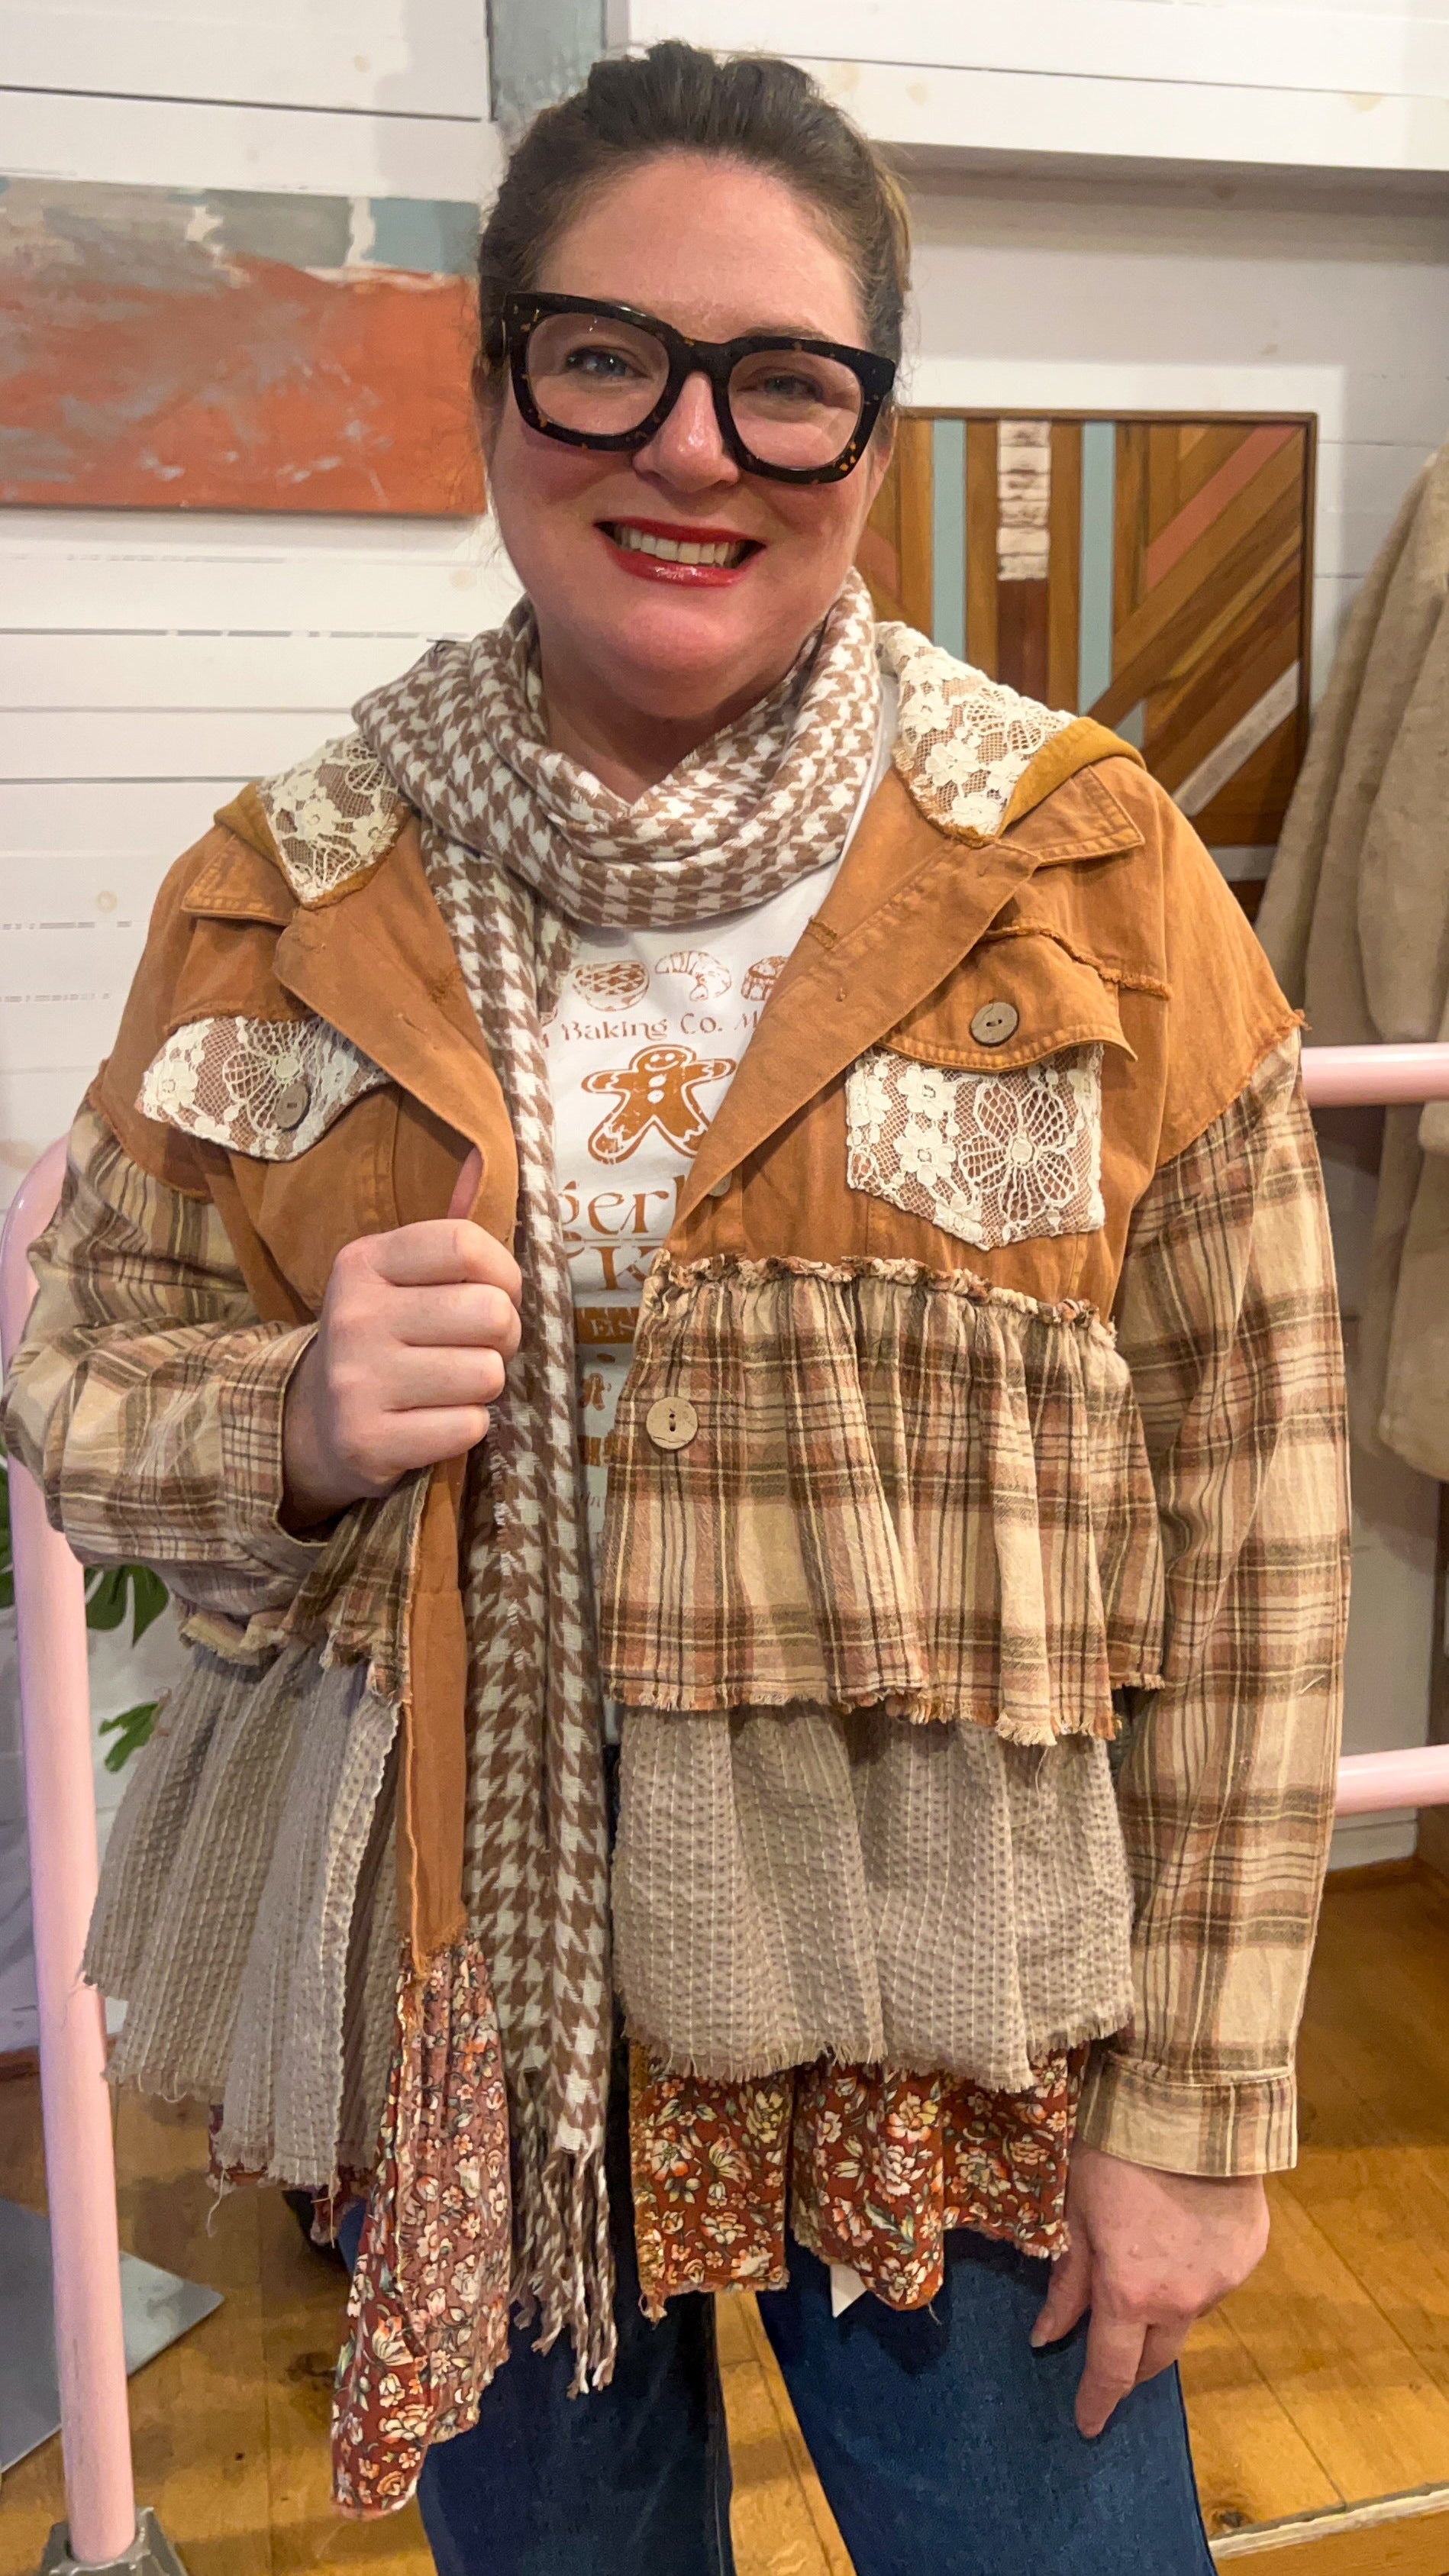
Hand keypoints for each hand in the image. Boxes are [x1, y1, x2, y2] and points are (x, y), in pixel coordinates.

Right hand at [282, 1149, 520, 1525]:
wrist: (313, 1425)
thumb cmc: (383, 1341)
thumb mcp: (399, 1280)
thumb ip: (447, 1239)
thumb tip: (487, 1160)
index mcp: (364, 1263)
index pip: (465, 1244)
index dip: (504, 1273)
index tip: (498, 1293)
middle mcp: (353, 1316)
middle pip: (489, 1313)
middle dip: (503, 1336)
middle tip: (478, 1347)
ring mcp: (355, 1382)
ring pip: (486, 1375)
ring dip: (484, 1386)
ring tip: (451, 1385)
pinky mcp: (366, 1442)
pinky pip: (468, 1427)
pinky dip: (466, 1428)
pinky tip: (433, 1421)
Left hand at [1031, 2142, 1268, 2437]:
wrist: (1192, 2109)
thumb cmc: (1116, 2154)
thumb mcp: (1076, 2214)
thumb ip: (1067, 2281)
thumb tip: (1046, 2335)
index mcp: (1129, 2294)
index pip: (1111, 2370)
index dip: (1097, 2402)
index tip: (1087, 2426)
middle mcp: (1181, 2301)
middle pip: (1156, 2358)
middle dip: (1133, 2363)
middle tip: (1115, 2352)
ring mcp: (1222, 2281)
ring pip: (1188, 2315)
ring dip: (1166, 2306)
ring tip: (1149, 2259)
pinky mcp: (1250, 2256)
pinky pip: (1217, 2280)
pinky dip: (1196, 2271)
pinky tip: (1185, 2232)